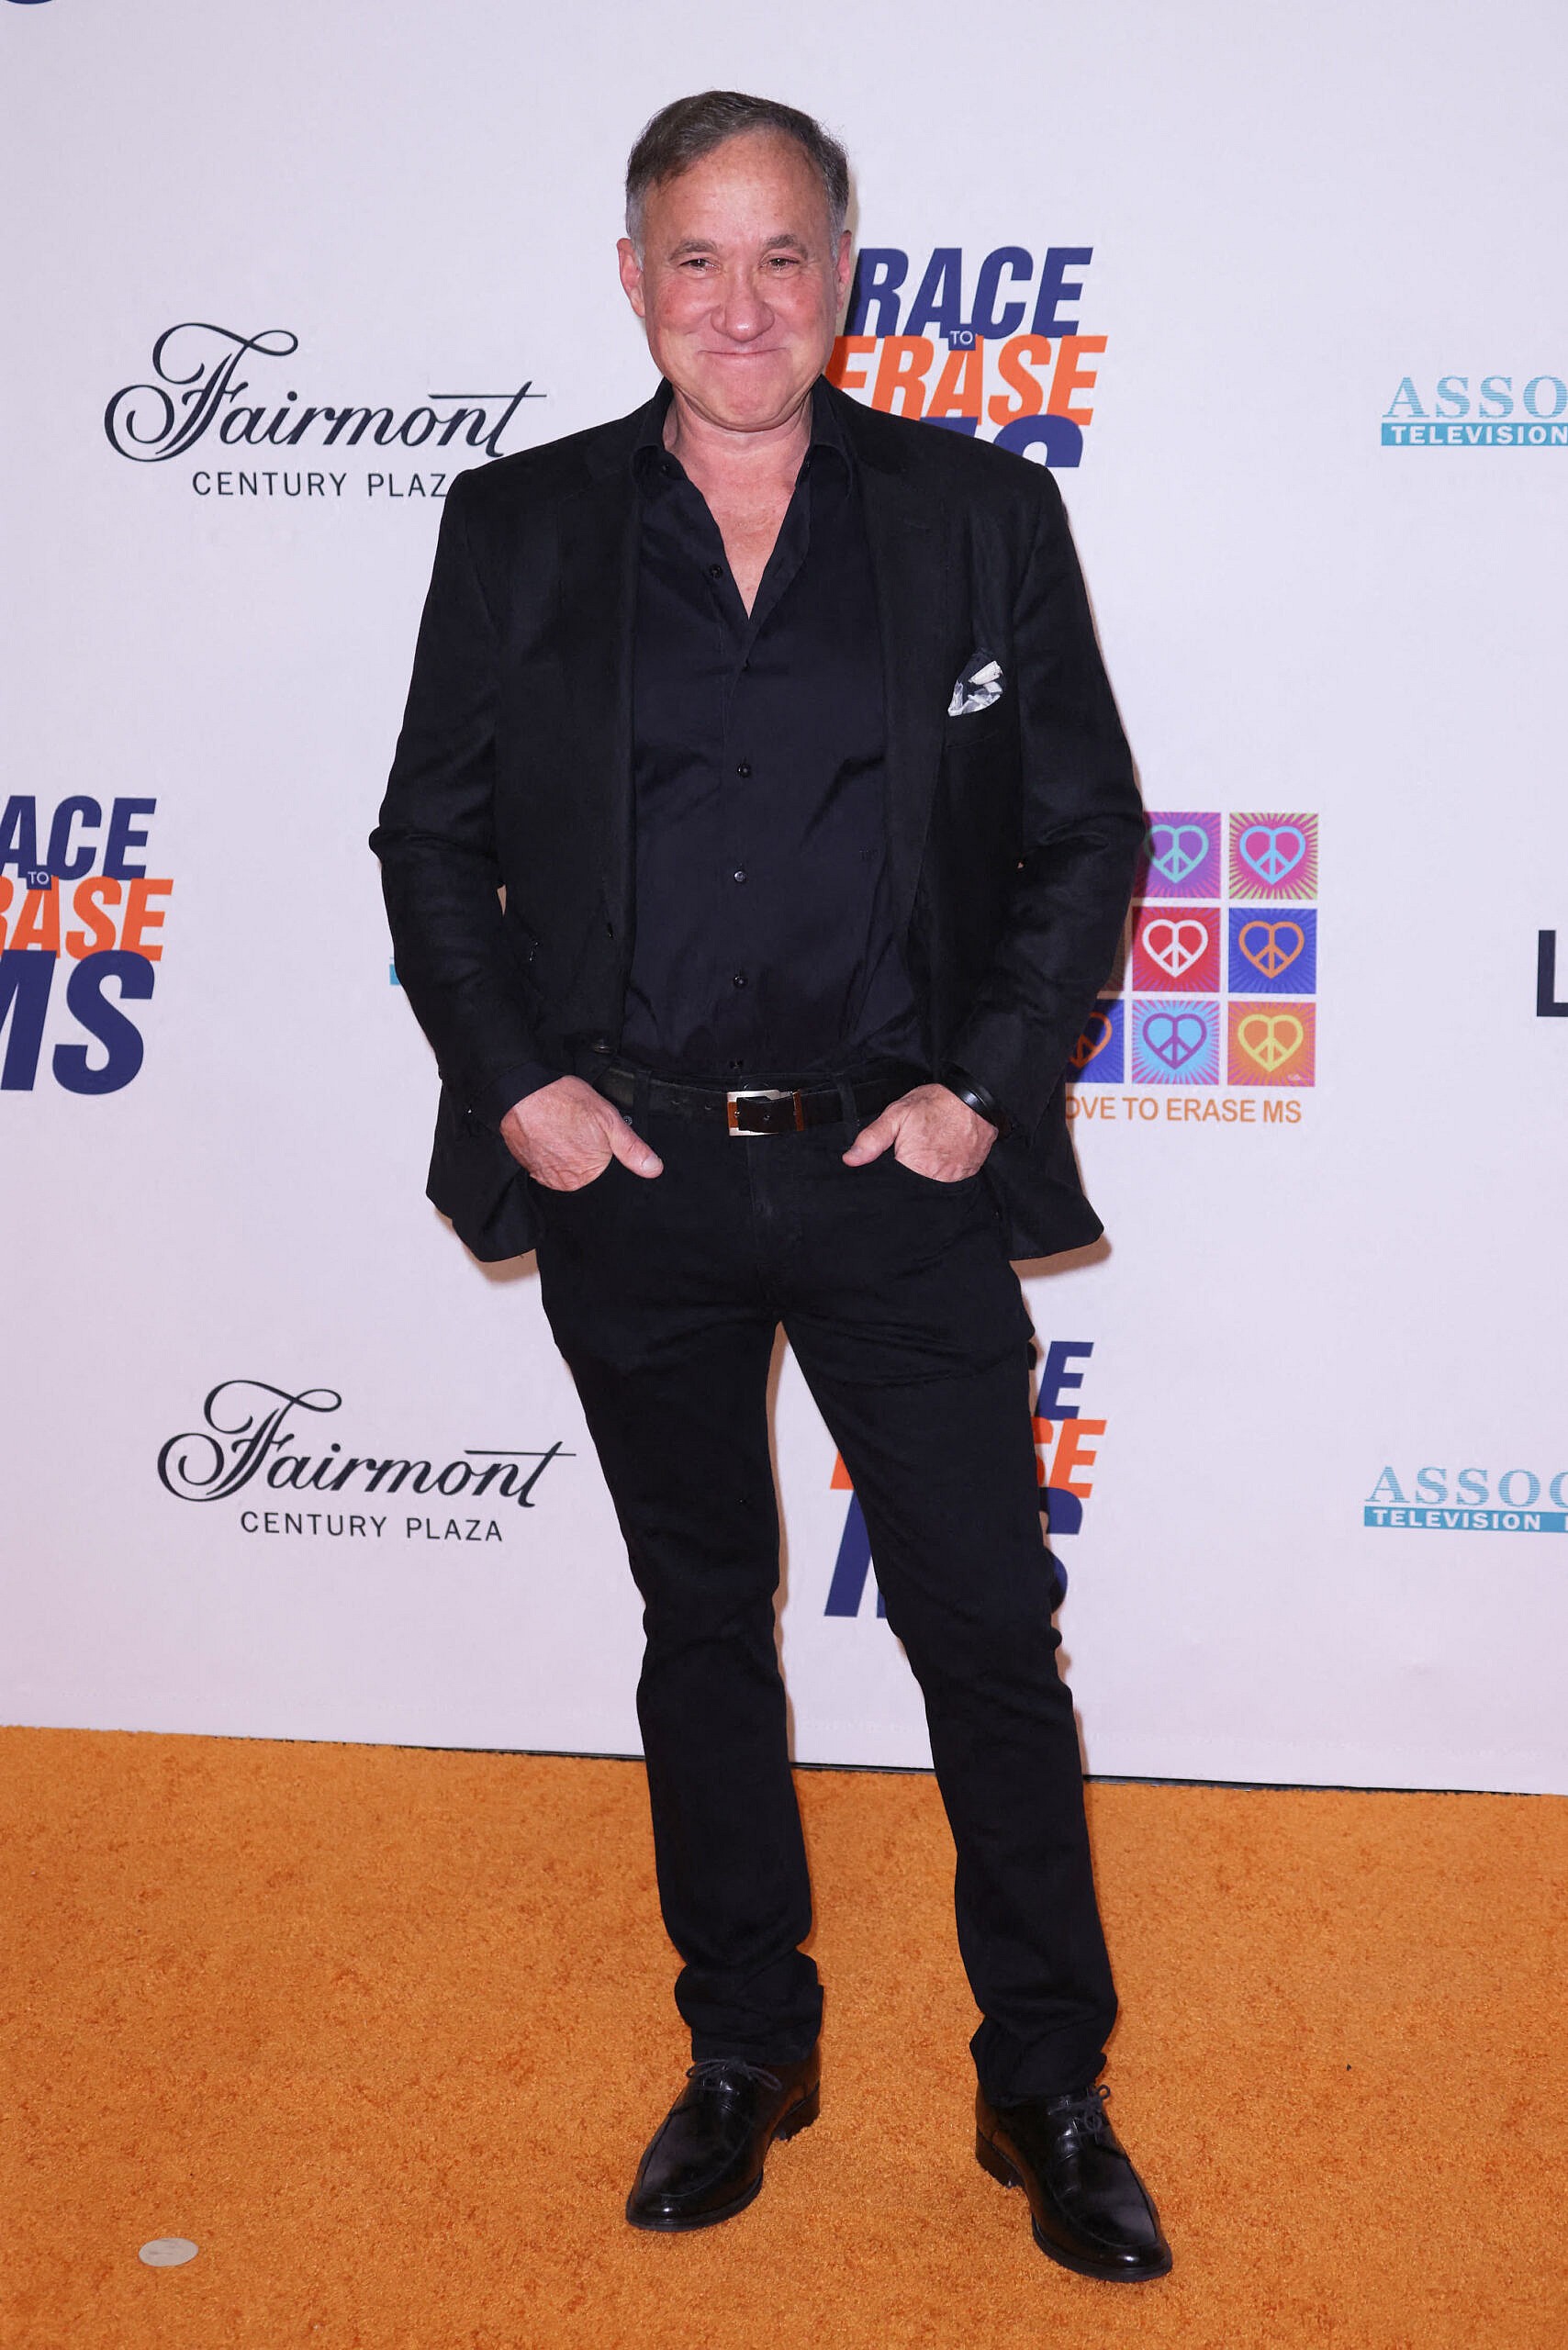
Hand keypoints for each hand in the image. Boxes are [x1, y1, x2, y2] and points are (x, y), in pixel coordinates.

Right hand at [499, 1075, 662, 1189]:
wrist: (521, 1091)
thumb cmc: (562, 1101)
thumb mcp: (608, 1119)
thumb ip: (632, 1148)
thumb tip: (653, 1169)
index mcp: (587, 1175)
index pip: (604, 1177)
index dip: (605, 1157)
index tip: (598, 1141)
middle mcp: (564, 1182)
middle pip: (584, 1174)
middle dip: (586, 1155)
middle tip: (580, 1131)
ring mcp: (543, 1175)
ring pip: (565, 1168)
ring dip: (567, 1153)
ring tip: (564, 1130)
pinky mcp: (528, 1165)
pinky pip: (546, 1163)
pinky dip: (550, 1151)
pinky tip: (551, 1133)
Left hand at [842, 1082, 997, 1181]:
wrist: (975, 1098)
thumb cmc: (936, 1104)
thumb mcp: (897, 1114)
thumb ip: (872, 1138)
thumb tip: (850, 1159)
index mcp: (912, 1165)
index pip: (892, 1183)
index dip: (889, 1176)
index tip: (892, 1161)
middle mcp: (934, 1177)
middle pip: (912, 1187)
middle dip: (907, 1175)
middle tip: (913, 1151)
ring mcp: (953, 1178)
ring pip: (931, 1186)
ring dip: (926, 1174)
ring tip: (928, 1151)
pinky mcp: (967, 1174)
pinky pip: (950, 1181)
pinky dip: (944, 1171)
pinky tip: (942, 1155)